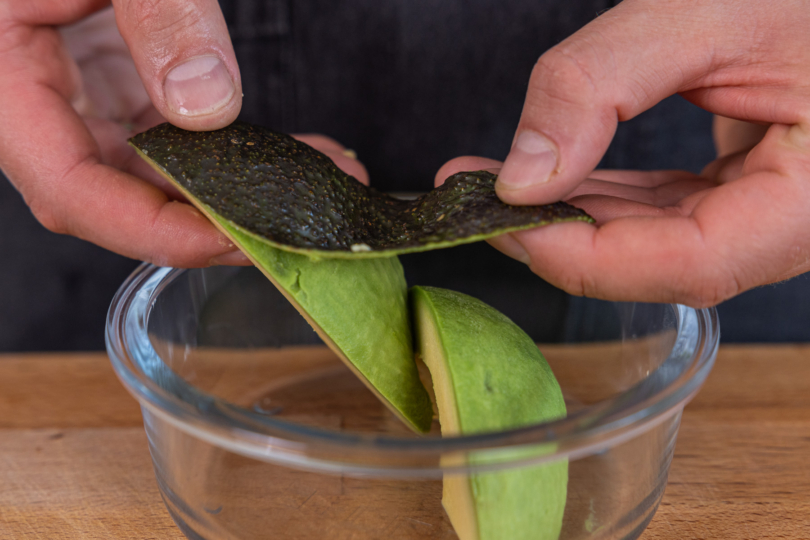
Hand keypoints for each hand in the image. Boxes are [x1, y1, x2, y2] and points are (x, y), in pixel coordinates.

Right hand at [0, 2, 367, 266]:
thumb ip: (155, 15)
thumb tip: (207, 104)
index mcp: (4, 85)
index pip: (73, 192)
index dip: (155, 230)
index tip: (234, 238)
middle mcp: (39, 108)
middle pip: (121, 199)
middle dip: (213, 222)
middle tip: (293, 226)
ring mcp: (81, 100)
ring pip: (157, 175)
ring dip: (234, 190)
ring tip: (312, 186)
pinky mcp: (117, 87)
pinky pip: (173, 139)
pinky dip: (229, 151)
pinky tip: (288, 151)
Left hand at [439, 0, 809, 306]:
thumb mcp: (705, 13)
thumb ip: (602, 85)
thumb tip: (521, 176)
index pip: (694, 263)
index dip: (590, 258)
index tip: (510, 226)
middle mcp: (801, 220)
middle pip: (663, 260)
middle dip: (559, 233)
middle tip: (477, 199)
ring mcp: (774, 208)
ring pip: (657, 239)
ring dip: (572, 214)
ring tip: (494, 181)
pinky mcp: (748, 189)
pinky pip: (668, 210)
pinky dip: (605, 194)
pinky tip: (551, 175)